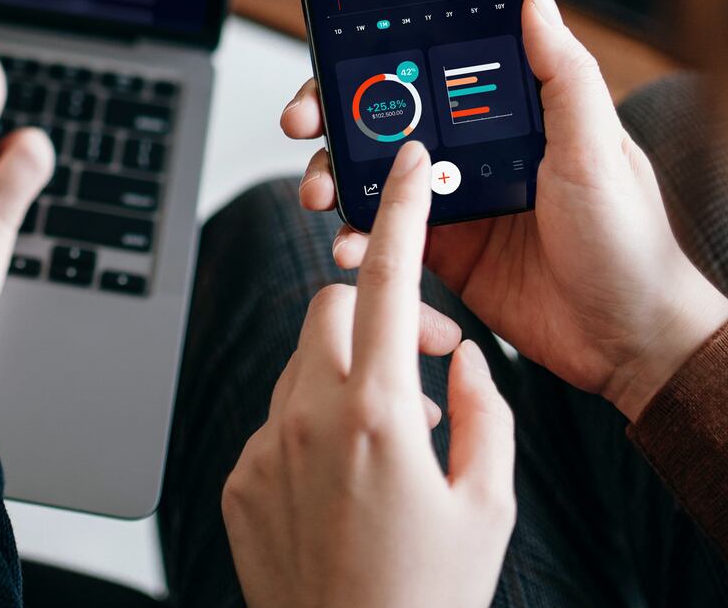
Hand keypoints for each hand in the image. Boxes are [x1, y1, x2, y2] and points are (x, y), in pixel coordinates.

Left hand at [224, 140, 515, 607]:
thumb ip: (486, 414)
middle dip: (380, 313)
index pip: (389, 280)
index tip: (405, 164)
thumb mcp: (490, 506)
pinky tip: (353, 485)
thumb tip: (469, 360)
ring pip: (303, 362)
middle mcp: (308, 418)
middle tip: (429, 359)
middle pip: (333, 307)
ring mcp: (264, 447)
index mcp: (378, 413)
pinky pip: (277, 420)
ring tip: (399, 440)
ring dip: (350, 375)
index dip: (401, 211)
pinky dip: (316, 429)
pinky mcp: (238, 479)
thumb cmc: (431, 599)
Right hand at [284, 0, 727, 419]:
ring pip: (374, 175)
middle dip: (333, 116)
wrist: (632, 342)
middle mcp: (476, 148)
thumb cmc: (631, 240)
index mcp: (510, 113)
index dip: (377, 61)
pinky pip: (385, 234)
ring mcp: (455, 200)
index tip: (335, 63)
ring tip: (320, 196)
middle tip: (302, 125)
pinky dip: (357, 237)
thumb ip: (563, 75)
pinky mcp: (444, 253)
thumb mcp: (599, 148)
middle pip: (387, 117)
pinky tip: (350, 247)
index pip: (431, 69)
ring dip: (335, 178)